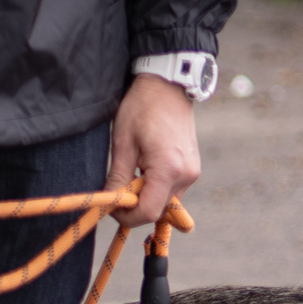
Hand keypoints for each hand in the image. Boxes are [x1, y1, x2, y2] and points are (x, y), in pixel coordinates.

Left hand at [107, 74, 199, 225]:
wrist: (168, 87)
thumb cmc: (142, 109)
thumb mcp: (123, 144)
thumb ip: (117, 178)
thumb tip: (109, 203)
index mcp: (169, 169)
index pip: (148, 212)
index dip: (126, 216)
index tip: (110, 206)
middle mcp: (187, 175)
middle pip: (158, 210)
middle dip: (135, 207)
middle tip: (117, 190)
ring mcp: (193, 172)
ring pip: (166, 202)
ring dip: (146, 197)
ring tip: (130, 176)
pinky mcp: (193, 168)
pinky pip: (172, 190)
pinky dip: (156, 189)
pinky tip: (144, 171)